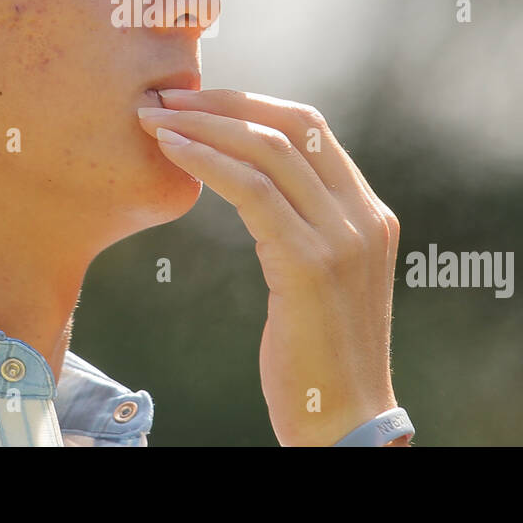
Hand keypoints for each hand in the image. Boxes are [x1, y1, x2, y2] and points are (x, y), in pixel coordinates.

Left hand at [137, 88, 402, 446]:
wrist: (346, 425)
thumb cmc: (319, 359)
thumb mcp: (319, 279)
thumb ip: (302, 228)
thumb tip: (254, 186)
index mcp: (369, 212)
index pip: (309, 128)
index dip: (248, 102)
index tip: (196, 99)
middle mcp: (363, 216)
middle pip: (291, 123)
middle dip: (223, 100)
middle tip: (166, 96)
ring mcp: (342, 238)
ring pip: (268, 149)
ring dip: (203, 125)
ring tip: (154, 119)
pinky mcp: (311, 264)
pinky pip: (252, 191)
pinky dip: (207, 161)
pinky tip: (171, 152)